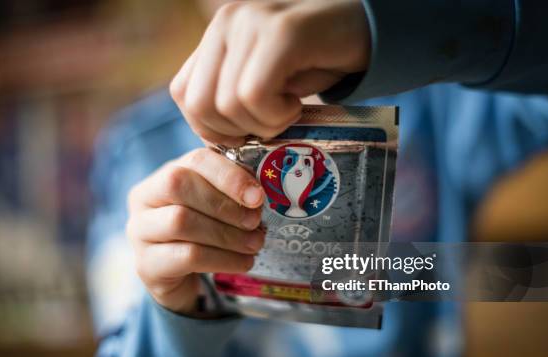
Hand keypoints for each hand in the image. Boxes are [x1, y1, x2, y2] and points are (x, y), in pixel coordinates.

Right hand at [126, 148, 265, 313]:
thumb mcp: (214, 206)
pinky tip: (243, 262)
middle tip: (255, 222)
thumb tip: (261, 192)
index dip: (229, 175)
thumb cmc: (201, 233)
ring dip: (227, 235)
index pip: (195, 160)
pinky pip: (186, 256)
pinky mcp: (147, 265)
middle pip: (179, 185)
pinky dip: (222, 259)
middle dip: (224, 204)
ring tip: (254, 245)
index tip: (258, 197)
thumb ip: (232, 192)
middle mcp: (144, 199)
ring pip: (181, 222)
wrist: (178, 276)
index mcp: (164, 174)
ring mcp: (140, 232)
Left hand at [170, 0, 369, 146]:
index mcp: (216, 37)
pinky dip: (277, 115)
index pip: (183, 93)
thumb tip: (212, 142)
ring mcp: (251, 24)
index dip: (209, 127)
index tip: (244, 134)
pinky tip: (297, 104)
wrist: (365, 33)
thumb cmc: (313, 65)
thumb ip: (231, 100)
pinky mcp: (280, 34)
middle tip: (269, 124)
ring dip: (263, 124)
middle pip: (199, 104)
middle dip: (235, 132)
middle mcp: (226, 23)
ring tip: (289, 110)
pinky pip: (255, 95)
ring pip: (228, 104)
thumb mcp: (263, 84)